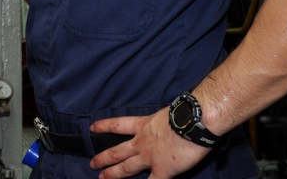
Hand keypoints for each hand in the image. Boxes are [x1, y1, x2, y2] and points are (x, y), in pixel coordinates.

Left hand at [89, 109, 209, 178]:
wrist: (194, 122)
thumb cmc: (184, 113)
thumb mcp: (164, 114)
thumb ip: (159, 123)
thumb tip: (164, 125)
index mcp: (143, 125)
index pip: (117, 125)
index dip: (103, 126)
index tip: (92, 128)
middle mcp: (142, 142)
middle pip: (117, 151)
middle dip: (103, 158)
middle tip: (92, 164)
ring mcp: (150, 158)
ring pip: (126, 168)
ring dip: (113, 174)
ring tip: (101, 178)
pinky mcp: (163, 171)